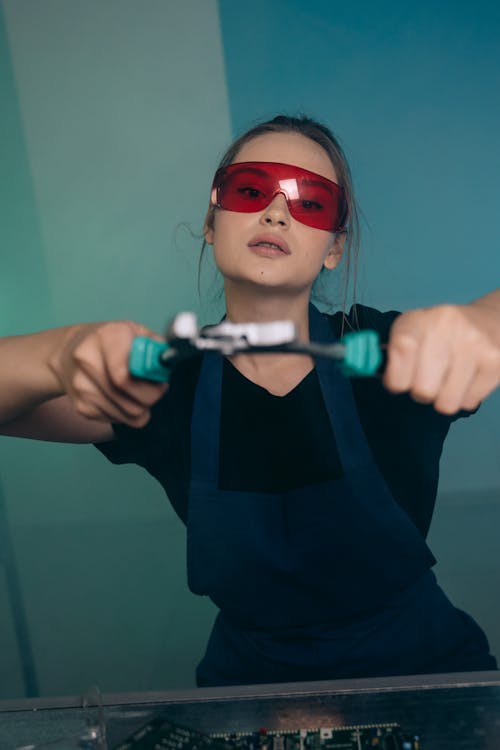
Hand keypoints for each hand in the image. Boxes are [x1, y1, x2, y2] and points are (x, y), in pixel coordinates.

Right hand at [48, 321, 167, 426]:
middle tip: (154, 389)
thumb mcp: (136, 333)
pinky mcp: (81, 406)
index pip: (125, 376)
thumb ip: (156, 347)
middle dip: (150, 398)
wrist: (69, 352)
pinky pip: (117, 421)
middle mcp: (88, 360)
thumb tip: (168, 363)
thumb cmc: (112, 342)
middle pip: (131, 401)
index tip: (160, 381)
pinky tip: (121, 397)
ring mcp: (81, 386)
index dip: (151, 385)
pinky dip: (125, 413)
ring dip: (140, 408)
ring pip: (128, 415)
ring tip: (137, 392)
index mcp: (107, 337)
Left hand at [383, 303, 499, 413]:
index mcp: (419, 320)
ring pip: (446, 403)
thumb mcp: (413, 332)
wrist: (492, 321)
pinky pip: (468, 402)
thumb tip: (362, 368)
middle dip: (421, 392)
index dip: (395, 378)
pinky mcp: (495, 363)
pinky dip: (464, 397)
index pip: (400, 353)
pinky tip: (467, 378)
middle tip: (428, 380)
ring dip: (443, 398)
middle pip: (422, 390)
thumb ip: (390, 354)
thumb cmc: (442, 334)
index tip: (398, 381)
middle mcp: (446, 327)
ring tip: (448, 379)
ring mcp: (474, 345)